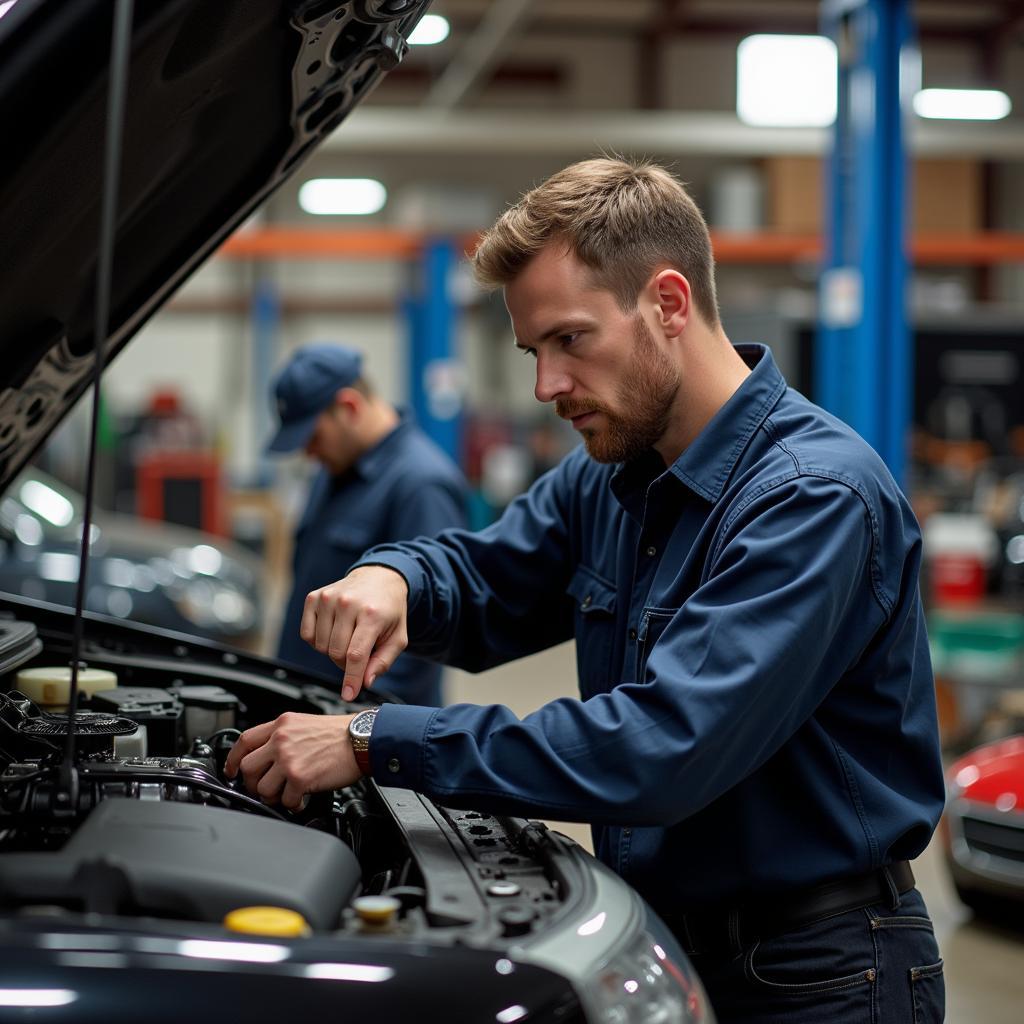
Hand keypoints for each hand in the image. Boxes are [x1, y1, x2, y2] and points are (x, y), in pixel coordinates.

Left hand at [223, 712, 360, 809]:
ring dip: (273, 796)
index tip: (232, 771)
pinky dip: (293, 805)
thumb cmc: (340, 734)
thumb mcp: (305, 723)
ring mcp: (289, 759)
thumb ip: (282, 736)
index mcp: (281, 724)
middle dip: (254, 783)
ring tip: (287, 794)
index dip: (232, 759)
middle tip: (266, 788)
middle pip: (247, 768)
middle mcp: (281, 739)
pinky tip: (301, 800)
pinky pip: (285, 800)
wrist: (362, 739)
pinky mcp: (300, 778)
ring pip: (262, 788)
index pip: (244, 741)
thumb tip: (266, 757)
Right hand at [300, 565, 408, 700]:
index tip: (348, 695)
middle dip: (346, 663)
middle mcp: (348, 603)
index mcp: (372, 614)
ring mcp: (328, 598)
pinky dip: (318, 640)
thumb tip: (364, 682)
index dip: (351, 678)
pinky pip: (307, 635)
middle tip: (358, 654)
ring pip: (320, 646)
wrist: (378, 577)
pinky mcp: (314, 597)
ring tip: (348, 638)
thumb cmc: (389, 611)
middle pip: (336, 653)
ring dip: (333, 651)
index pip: (355, 654)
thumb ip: (383, 662)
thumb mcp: (397, 637)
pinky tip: (333, 630)